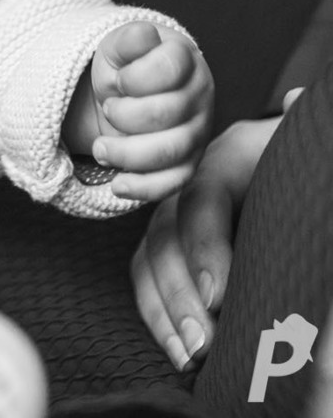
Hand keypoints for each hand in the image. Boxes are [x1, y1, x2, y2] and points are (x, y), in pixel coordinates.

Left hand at [69, 20, 213, 203]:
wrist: (126, 93)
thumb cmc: (124, 65)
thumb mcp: (118, 45)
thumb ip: (129, 39)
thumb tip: (144, 35)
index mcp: (185, 59)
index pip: (169, 69)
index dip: (135, 78)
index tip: (118, 80)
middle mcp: (199, 95)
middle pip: (167, 114)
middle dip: (125, 116)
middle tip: (107, 109)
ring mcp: (198, 132)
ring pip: (170, 152)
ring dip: (127, 154)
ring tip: (100, 149)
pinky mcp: (189, 163)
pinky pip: (173, 183)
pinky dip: (143, 187)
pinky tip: (118, 184)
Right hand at [130, 93, 300, 369]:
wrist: (296, 167)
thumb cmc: (307, 164)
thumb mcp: (308, 151)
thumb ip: (307, 133)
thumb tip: (300, 102)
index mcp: (231, 155)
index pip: (203, 196)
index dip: (204, 245)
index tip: (220, 297)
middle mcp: (195, 181)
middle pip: (167, 230)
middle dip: (180, 291)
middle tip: (206, 343)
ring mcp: (179, 213)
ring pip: (151, 256)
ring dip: (166, 309)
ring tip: (192, 356)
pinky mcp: (174, 245)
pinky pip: (150, 274)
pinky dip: (159, 314)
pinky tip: (180, 350)